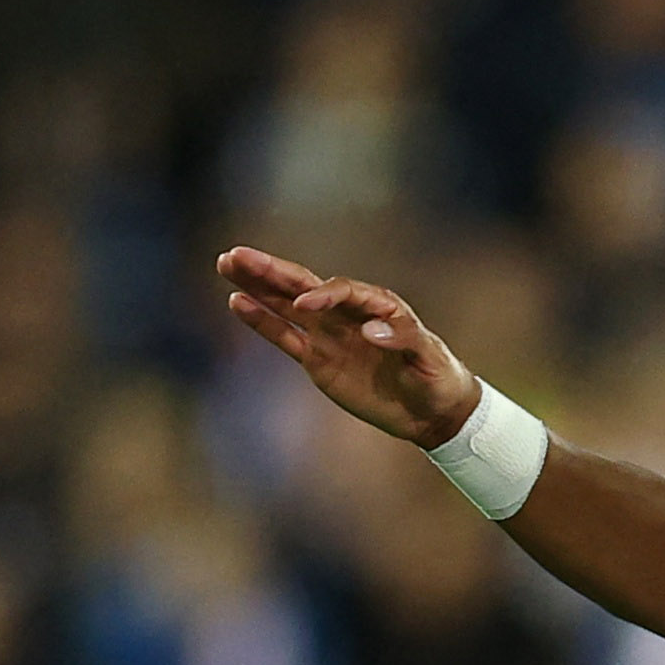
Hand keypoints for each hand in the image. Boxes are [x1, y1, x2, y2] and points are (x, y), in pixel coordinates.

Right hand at [215, 246, 478, 447]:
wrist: (431, 410)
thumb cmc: (437, 377)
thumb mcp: (430, 357)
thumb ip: (403, 339)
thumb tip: (370, 331)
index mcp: (377, 306)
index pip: (342, 291)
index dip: (323, 294)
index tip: (303, 304)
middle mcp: (347, 314)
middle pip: (303, 285)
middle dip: (270, 270)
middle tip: (237, 255)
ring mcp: (329, 334)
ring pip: (286, 305)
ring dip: (257, 286)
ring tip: (227, 264)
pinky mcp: (317, 359)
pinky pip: (284, 336)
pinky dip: (261, 320)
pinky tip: (237, 302)